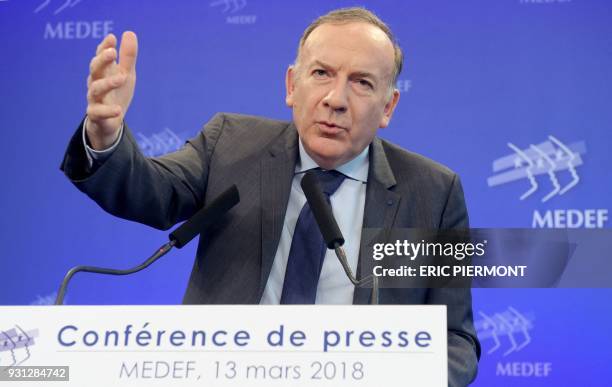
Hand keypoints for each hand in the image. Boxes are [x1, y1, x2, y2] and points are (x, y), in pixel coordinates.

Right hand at [85, 31, 137, 149]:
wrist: (110, 123)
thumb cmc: (117, 94)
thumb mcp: (126, 74)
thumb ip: (127, 57)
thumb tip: (129, 32)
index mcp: (103, 72)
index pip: (101, 57)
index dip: (104, 47)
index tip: (112, 38)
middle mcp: (95, 83)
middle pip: (95, 69)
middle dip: (102, 60)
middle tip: (112, 52)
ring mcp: (94, 99)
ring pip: (96, 89)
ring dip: (108, 83)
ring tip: (123, 77)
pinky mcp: (96, 116)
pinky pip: (98, 112)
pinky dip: (108, 111)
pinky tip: (118, 110)